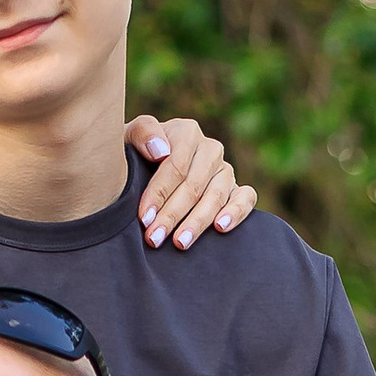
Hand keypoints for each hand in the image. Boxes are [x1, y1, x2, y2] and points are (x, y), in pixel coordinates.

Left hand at [126, 114, 258, 249]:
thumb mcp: (128, 138)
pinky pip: (246, 198)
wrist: (145, 166)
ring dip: (198, 221)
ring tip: (181, 243)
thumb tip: (160, 151)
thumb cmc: (135, 155)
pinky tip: (220, 228)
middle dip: (172, 215)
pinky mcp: (236, 189)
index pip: (176, 166)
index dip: (159, 194)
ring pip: (217, 196)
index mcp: (186, 133)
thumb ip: (142, 133)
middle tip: (155, 238)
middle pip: (194, 186)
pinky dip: (237, 212)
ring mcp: (225, 170)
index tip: (144, 218)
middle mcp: (210, 149)